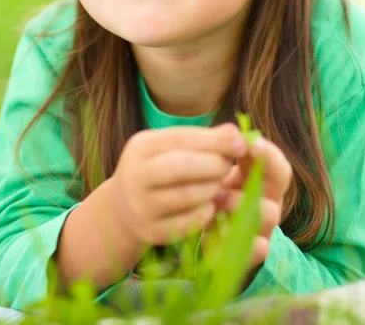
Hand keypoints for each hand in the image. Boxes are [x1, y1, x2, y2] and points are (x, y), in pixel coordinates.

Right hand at [108, 124, 247, 247]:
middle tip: (229, 167)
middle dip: (214, 164)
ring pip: (187, 195)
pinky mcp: (150, 231)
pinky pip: (188, 223)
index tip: (241, 143)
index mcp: (141, 147)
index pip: (182, 139)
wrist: (122, 208)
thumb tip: (235, 132)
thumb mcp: (169, 148)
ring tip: (220, 184)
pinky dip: (206, 212)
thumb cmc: (155, 170)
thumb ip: (201, 139)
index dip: (215, 141)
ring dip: (212, 188)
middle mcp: (135, 175)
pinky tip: (210, 205)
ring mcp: (141, 205)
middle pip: (181, 166)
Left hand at [203, 133, 291, 270]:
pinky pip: (260, 249)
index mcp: (263, 180)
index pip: (277, 163)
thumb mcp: (219, 173)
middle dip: (260, 172)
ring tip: (217, 199)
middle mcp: (270, 202)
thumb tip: (231, 128)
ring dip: (242, 203)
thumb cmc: (216, 196)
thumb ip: (225, 153)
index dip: (267, 151)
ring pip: (269, 213)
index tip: (249, 141)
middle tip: (234, 167)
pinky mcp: (251, 253)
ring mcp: (264, 228)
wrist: (207, 239)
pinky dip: (248, 244)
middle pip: (280, 183)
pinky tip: (229, 234)